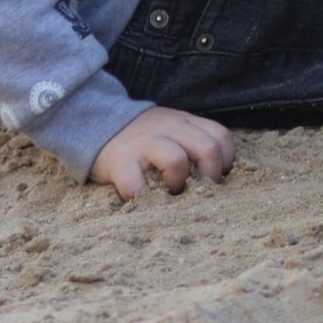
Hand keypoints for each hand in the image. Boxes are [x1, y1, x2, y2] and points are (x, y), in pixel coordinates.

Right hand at [89, 107, 234, 199]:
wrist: (96, 123)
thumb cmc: (143, 138)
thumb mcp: (171, 129)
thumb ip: (192, 142)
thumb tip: (217, 177)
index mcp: (184, 122)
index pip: (221, 137)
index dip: (226, 161)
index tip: (217, 178)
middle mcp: (169, 128)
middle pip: (208, 148)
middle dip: (210, 177)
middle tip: (201, 193)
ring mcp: (144, 143)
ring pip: (177, 161)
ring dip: (179, 184)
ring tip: (171, 193)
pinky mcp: (120, 161)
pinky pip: (136, 185)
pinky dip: (142, 198)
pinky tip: (142, 201)